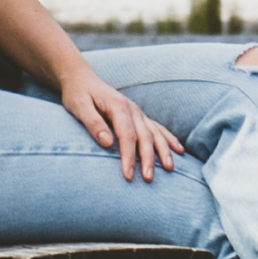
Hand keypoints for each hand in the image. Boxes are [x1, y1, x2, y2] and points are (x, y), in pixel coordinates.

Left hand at [58, 66, 185, 182]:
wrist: (82, 79)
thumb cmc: (78, 94)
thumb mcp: (79, 106)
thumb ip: (93, 123)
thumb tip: (107, 143)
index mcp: (118, 106)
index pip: (127, 135)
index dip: (128, 156)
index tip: (128, 175)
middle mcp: (132, 109)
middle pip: (144, 136)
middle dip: (148, 159)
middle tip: (148, 179)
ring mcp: (138, 113)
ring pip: (155, 133)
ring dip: (163, 151)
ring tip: (170, 168)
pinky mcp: (139, 117)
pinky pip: (158, 128)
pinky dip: (169, 139)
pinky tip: (179, 151)